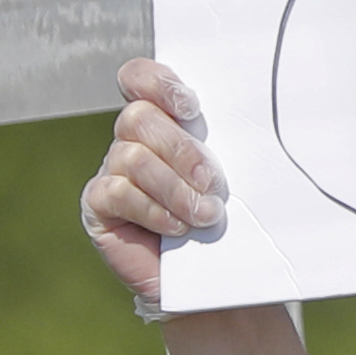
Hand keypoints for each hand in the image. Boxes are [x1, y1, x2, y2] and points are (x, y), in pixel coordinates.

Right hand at [81, 59, 225, 312]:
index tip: (191, 107)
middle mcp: (131, 139)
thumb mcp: (230, 178)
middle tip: (213, 182)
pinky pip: (118, 193)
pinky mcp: (98, 205)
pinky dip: (154, 209)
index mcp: (163, 121)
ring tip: (206, 214)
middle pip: (137, 117)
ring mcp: (111, 170)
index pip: (139, 78)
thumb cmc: (225, 219)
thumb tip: (257, 125)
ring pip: (132, 157)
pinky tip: (177, 227)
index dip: (158, 83)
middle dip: (181, 149)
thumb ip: (226, 146)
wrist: (209, 277)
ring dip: (175, 187)